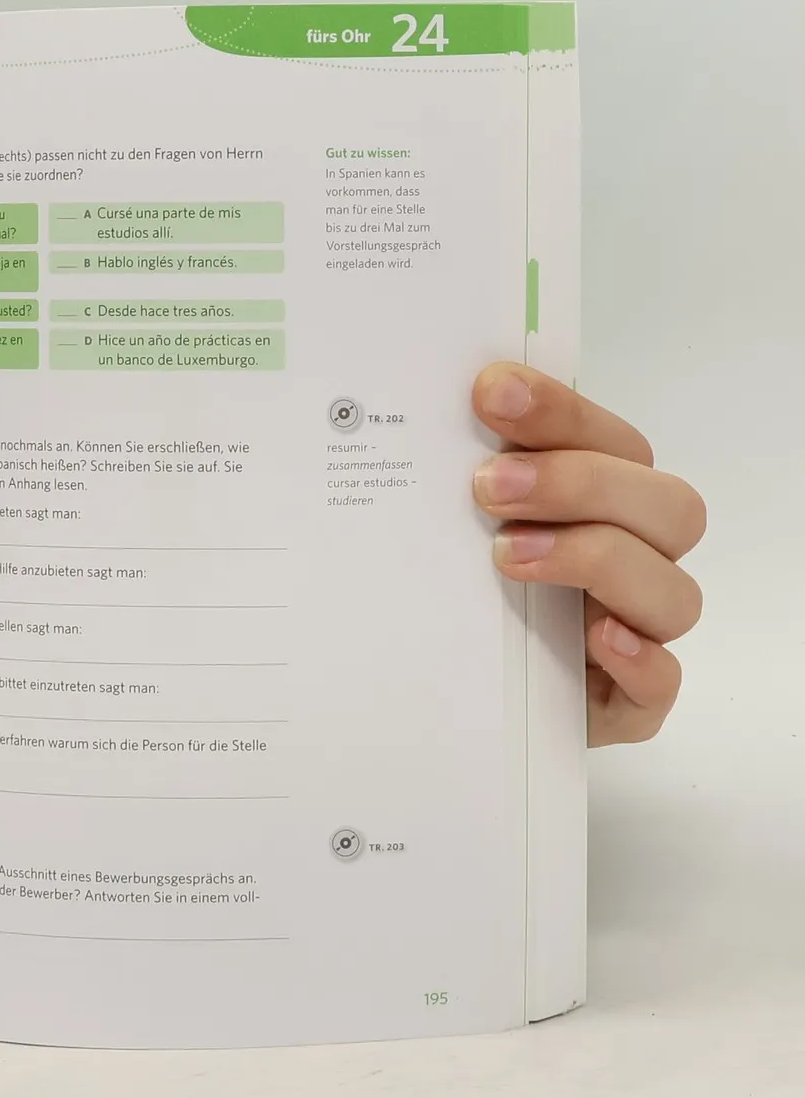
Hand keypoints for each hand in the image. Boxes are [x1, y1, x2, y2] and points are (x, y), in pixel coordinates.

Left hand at [471, 363, 703, 744]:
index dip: (562, 413)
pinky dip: (637, 658)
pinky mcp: (627, 705)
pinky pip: (661, 682)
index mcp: (603, 507)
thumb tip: (424, 418)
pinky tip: (595, 639)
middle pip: (667, 507)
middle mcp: (636, 563)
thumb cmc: (461, 600)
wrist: (451, 701)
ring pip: (673, 592)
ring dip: (596, 560)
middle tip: (488, 486)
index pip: (616, 443)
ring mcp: (639, 634)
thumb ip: (465, 482)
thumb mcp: (454, 533)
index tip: (491, 392)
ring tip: (509, 558)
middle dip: (579, 484)